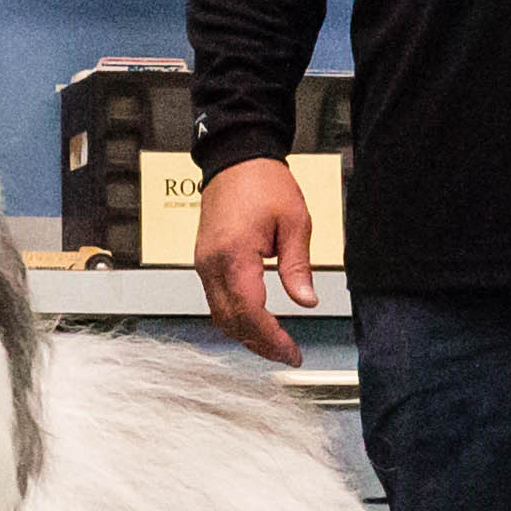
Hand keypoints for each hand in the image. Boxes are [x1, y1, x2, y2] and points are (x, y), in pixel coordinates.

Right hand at [192, 157, 315, 368]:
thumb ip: (297, 266)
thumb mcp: (294, 222)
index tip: (292, 352)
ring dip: (245, 333)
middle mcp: (211, 265)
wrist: (235, 158)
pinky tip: (256, 319)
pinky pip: (215, 299)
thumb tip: (306, 301)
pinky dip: (235, 316)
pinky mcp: (204, 261)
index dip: (271, 339)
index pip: (250, 312)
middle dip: (258, 343)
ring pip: (219, 315)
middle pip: (230, 322)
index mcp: (234, 256)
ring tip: (274, 342)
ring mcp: (203, 264)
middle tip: (287, 353)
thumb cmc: (263, 182)